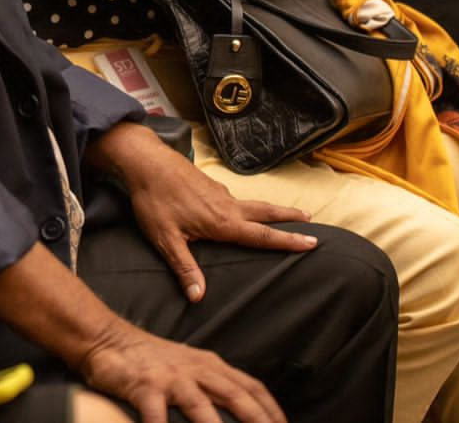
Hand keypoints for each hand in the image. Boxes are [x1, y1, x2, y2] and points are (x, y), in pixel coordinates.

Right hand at [80, 324, 285, 422]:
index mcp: (210, 365)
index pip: (251, 387)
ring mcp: (170, 378)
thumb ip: (210, 386)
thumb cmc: (149, 360)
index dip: (272, 410)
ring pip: (201, 406)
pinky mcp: (144, 386)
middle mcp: (196, 370)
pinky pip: (155, 414)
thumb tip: (236, 411)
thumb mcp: (187, 367)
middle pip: (237, 396)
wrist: (107, 338)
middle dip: (259, 421)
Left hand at [86, 123, 314, 301]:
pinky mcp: (210, 185)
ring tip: (287, 215)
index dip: (288, 241)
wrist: (145, 161)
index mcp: (222, 222)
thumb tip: (199, 297)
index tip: (313, 242)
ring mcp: (219, 193)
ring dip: (273, 210)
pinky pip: (236, 199)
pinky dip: (250, 206)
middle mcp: (227, 205)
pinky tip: (243, 211)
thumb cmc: (154, 201)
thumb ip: (184, 267)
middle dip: (289, 218)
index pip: (262, 236)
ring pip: (253, 204)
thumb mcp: (165, 239)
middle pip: (266, 212)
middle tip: (312, 221)